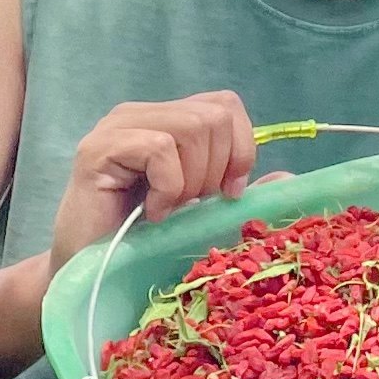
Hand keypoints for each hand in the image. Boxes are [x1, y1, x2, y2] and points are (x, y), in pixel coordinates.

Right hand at [47, 94, 269, 277]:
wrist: (89, 273)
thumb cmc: (144, 242)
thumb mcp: (202, 210)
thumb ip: (237, 188)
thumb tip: (288, 179)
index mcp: (167, 119)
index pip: (225, 104)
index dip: (240, 147)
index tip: (227, 192)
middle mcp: (141, 113)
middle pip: (213, 116)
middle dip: (215, 169)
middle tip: (187, 205)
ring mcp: (116, 127)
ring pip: (191, 127)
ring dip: (190, 181)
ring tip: (167, 209)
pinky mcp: (98, 149)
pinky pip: (160, 149)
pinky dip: (167, 188)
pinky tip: (149, 213)